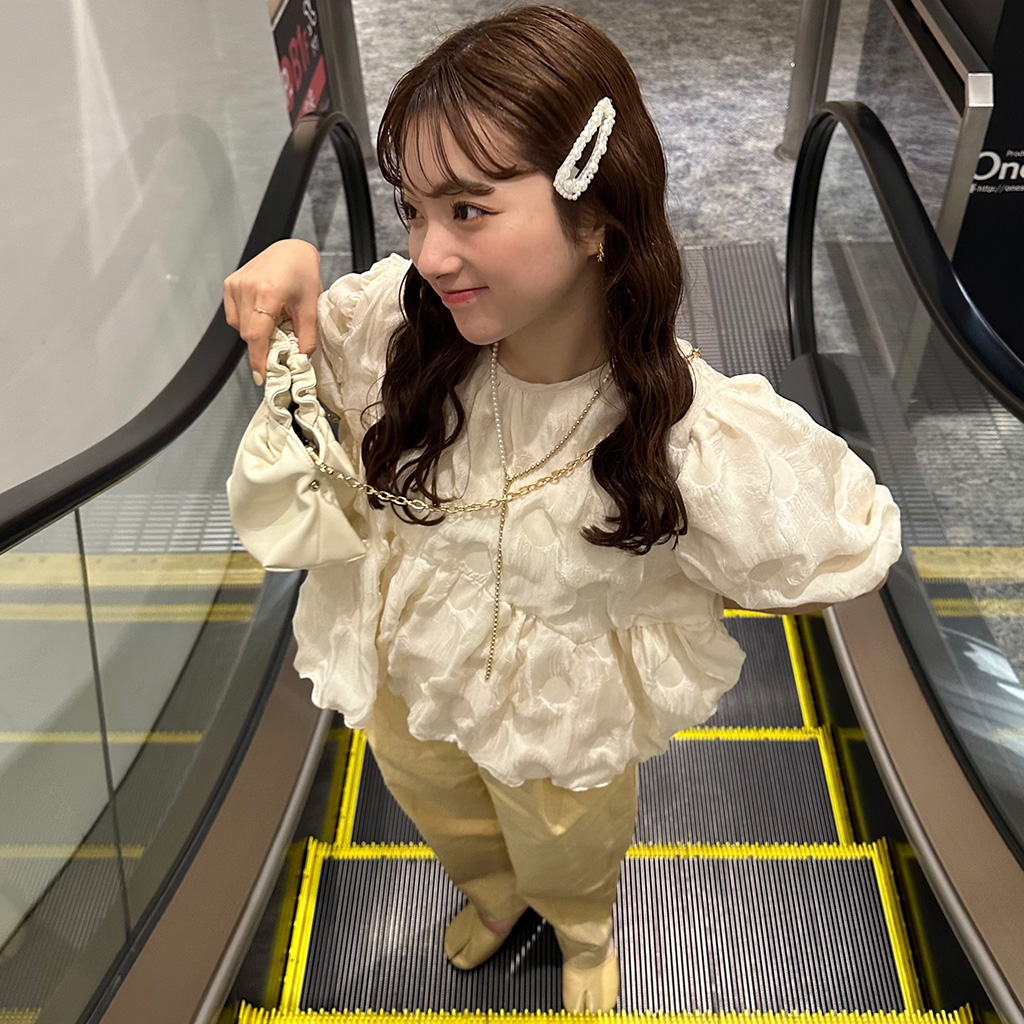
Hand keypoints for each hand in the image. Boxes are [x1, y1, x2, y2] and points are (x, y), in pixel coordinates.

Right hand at [223, 239, 321, 379]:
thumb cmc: (303, 271)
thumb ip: (307, 335)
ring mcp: (235, 285)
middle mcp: (246, 287)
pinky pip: (234, 315)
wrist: (291, 249)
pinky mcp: (230, 284)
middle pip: (248, 333)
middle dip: (262, 346)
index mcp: (267, 292)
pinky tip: (262, 313)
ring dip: (255, 332)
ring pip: (239, 327)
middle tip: (280, 346)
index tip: (261, 376)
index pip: (256, 334)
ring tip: (274, 321)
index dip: (258, 359)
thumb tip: (301, 359)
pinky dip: (247, 321)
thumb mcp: (311, 305)